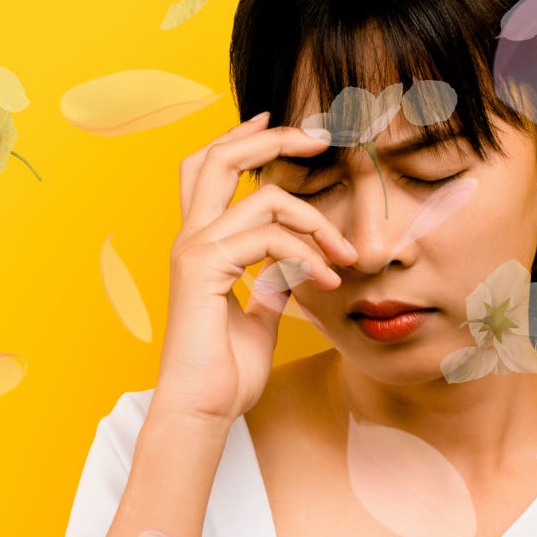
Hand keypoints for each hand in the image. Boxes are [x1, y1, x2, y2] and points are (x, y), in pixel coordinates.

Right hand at [151, 110, 360, 427]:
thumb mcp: (260, 318)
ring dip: (318, 223)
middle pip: (219, 156)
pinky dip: (308, 255)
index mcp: (201, 244)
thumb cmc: (226, 372)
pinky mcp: (203, 268)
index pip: (210, 170)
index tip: (287, 126)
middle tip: (322, 136)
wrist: (204, 410)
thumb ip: (271, 286)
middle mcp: (191, 238)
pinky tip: (327, 283)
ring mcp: (193, 250)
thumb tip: (291, 270)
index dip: (242, 139)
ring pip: (264, 199)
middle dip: (273, 139)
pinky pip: (270, 238)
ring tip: (344, 259)